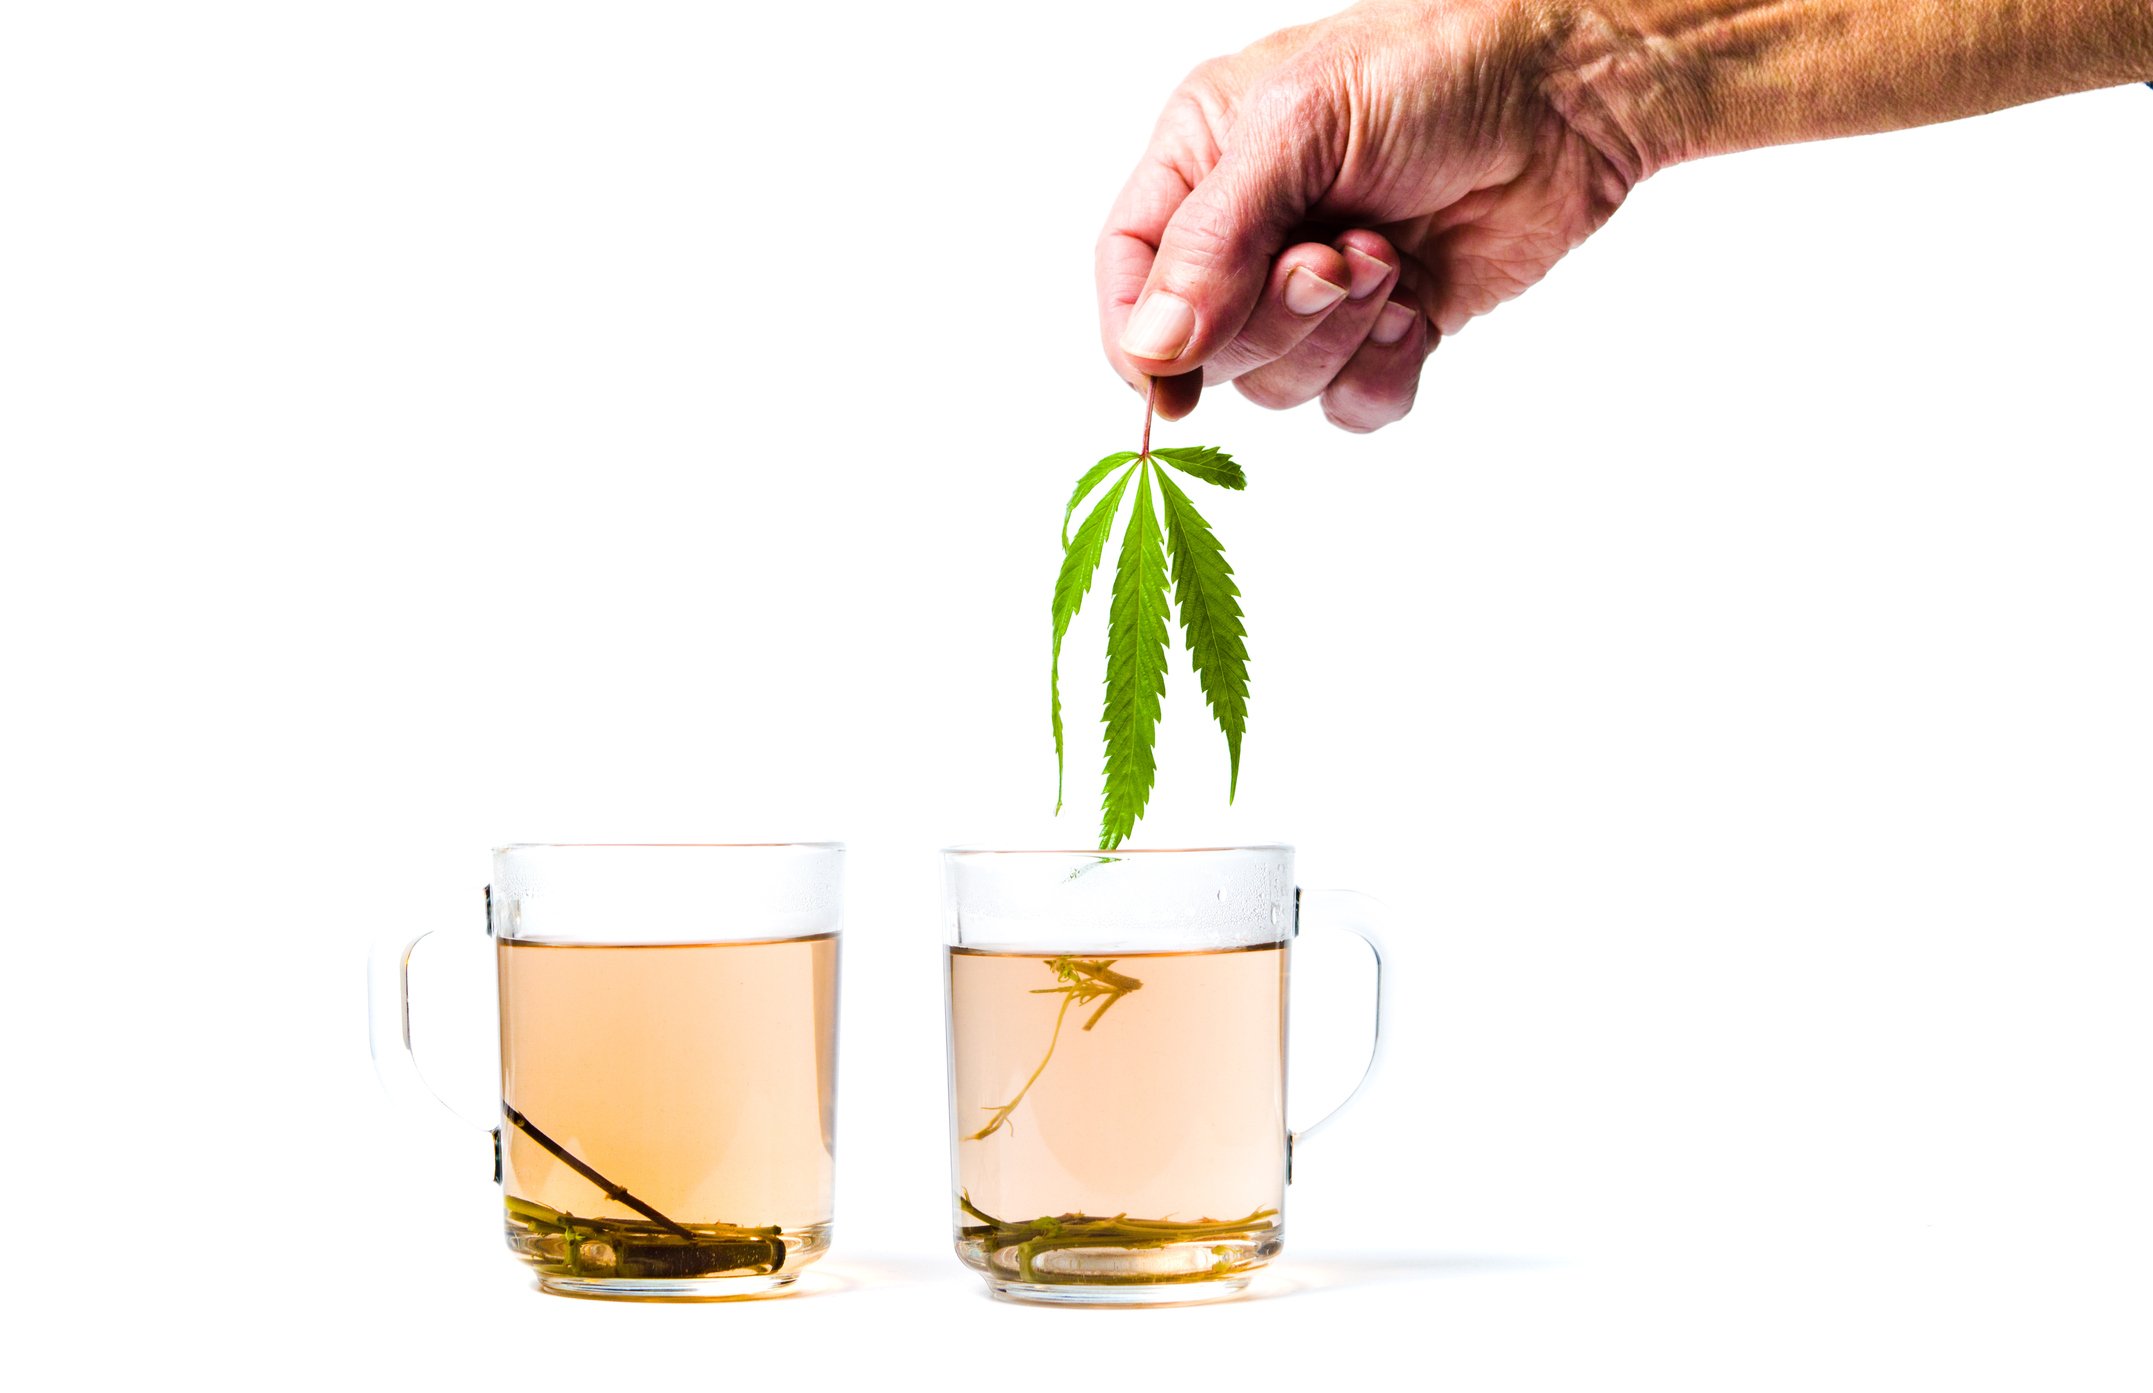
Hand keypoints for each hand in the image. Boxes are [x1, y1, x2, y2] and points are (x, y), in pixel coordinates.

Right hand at [1096, 0, 1637, 430]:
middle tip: (1341, 258)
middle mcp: (1250, 231)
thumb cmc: (1434, 68)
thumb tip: (1151, 348)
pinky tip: (1419, 307)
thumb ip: (1214, 240)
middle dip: (1277, 317)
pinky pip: (1348, 404)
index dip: (1141, 336)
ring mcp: (1319, 288)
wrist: (1572, 93)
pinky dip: (1382, 373)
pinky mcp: (1386, 328)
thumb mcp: (1299, 125)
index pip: (1128, 273)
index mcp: (1202, 162)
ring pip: (1277, 384)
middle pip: (1206, 345)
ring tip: (1393, 257)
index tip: (1171, 379)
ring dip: (1339, 336)